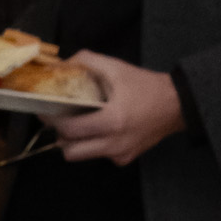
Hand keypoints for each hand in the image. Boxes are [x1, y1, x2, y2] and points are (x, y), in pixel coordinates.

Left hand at [57, 55, 183, 165]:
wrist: (175, 105)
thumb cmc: (144, 85)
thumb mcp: (116, 67)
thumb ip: (87, 62)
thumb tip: (61, 65)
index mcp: (112, 119)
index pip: (70, 129)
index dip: (52, 121)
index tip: (45, 111)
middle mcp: (114, 142)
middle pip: (70, 151)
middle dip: (60, 136)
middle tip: (59, 121)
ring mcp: (119, 154)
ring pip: (82, 156)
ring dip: (75, 143)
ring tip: (78, 126)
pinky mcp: (125, 159)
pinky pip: (100, 156)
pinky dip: (95, 144)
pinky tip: (102, 130)